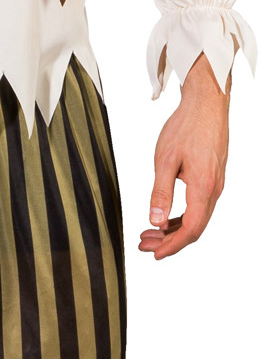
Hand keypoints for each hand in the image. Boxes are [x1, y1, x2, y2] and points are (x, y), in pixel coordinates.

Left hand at [139, 52, 229, 259]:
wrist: (207, 104)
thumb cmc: (186, 127)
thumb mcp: (165, 160)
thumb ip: (160, 192)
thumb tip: (155, 221)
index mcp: (203, 187)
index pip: (190, 229)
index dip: (172, 246)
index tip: (155, 254)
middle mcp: (213, 189)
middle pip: (194, 227)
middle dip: (169, 241)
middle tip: (145, 245)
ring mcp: (215, 184)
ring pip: (196, 218)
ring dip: (173, 229)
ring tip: (149, 234)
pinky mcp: (212, 178)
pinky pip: (198, 206)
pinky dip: (180, 216)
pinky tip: (164, 217)